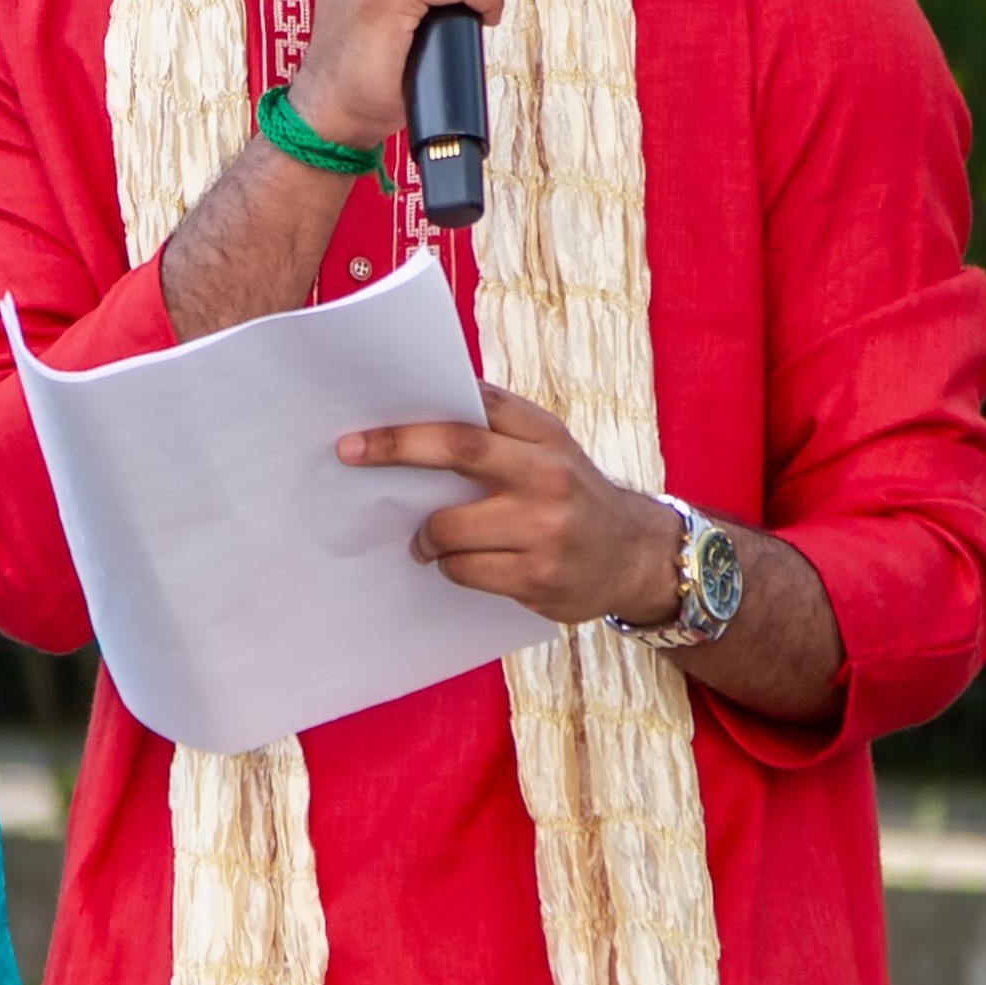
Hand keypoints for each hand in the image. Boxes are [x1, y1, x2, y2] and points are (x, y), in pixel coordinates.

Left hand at [335, 383, 689, 627]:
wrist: (633, 555)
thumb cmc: (571, 495)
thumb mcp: (549, 449)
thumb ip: (498, 428)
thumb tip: (417, 412)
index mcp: (546, 435)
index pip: (476, 407)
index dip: (418, 414)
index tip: (363, 426)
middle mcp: (549, 475)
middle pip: (460, 451)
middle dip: (398, 449)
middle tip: (352, 455)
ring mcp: (545, 529)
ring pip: (451, 527)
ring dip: (427, 535)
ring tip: (427, 539)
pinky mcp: (538, 577)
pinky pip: (465, 571)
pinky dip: (451, 566)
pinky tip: (465, 563)